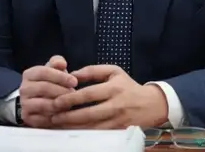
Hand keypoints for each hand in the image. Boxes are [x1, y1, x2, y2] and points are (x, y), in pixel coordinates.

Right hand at [19, 55, 77, 127]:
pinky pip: (43, 118)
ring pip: (44, 104)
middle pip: (44, 88)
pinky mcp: (28, 118)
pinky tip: (65, 113)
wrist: (37, 102)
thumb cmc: (50, 83)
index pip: (43, 72)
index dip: (60, 76)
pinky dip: (56, 116)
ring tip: (71, 103)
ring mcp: (24, 104)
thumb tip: (62, 63)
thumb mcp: (53, 70)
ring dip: (60, 104)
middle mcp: (24, 89)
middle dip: (62, 90)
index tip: (74, 81)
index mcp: (29, 74)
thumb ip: (57, 63)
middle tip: (74, 93)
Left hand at [50, 65, 168, 128]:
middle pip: (88, 114)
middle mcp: (116, 105)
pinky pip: (98, 134)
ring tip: (57, 124)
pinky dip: (83, 133)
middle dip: (68, 116)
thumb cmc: (128, 86)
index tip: (57, 101)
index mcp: (113, 88)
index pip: (88, 94)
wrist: (151, 104)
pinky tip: (71, 130)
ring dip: (73, 127)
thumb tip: (72, 74)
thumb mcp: (113, 71)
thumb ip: (92, 71)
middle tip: (53, 116)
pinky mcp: (118, 131)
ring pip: (91, 127)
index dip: (71, 98)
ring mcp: (117, 120)